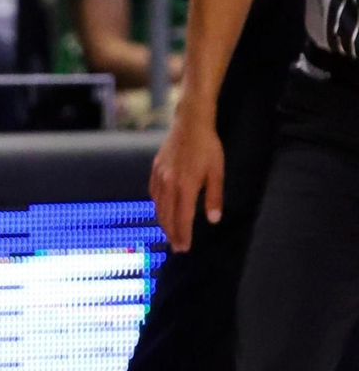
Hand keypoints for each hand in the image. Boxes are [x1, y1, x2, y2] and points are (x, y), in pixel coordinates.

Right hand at [149, 104, 223, 249]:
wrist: (190, 122)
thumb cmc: (207, 146)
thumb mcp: (217, 171)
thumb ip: (214, 197)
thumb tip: (213, 219)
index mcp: (185, 185)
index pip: (182, 217)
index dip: (183, 235)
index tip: (184, 248)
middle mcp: (169, 183)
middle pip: (167, 215)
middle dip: (172, 233)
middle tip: (177, 247)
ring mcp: (160, 175)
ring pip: (158, 206)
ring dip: (163, 222)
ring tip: (170, 233)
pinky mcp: (155, 168)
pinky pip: (153, 193)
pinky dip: (157, 206)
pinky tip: (162, 210)